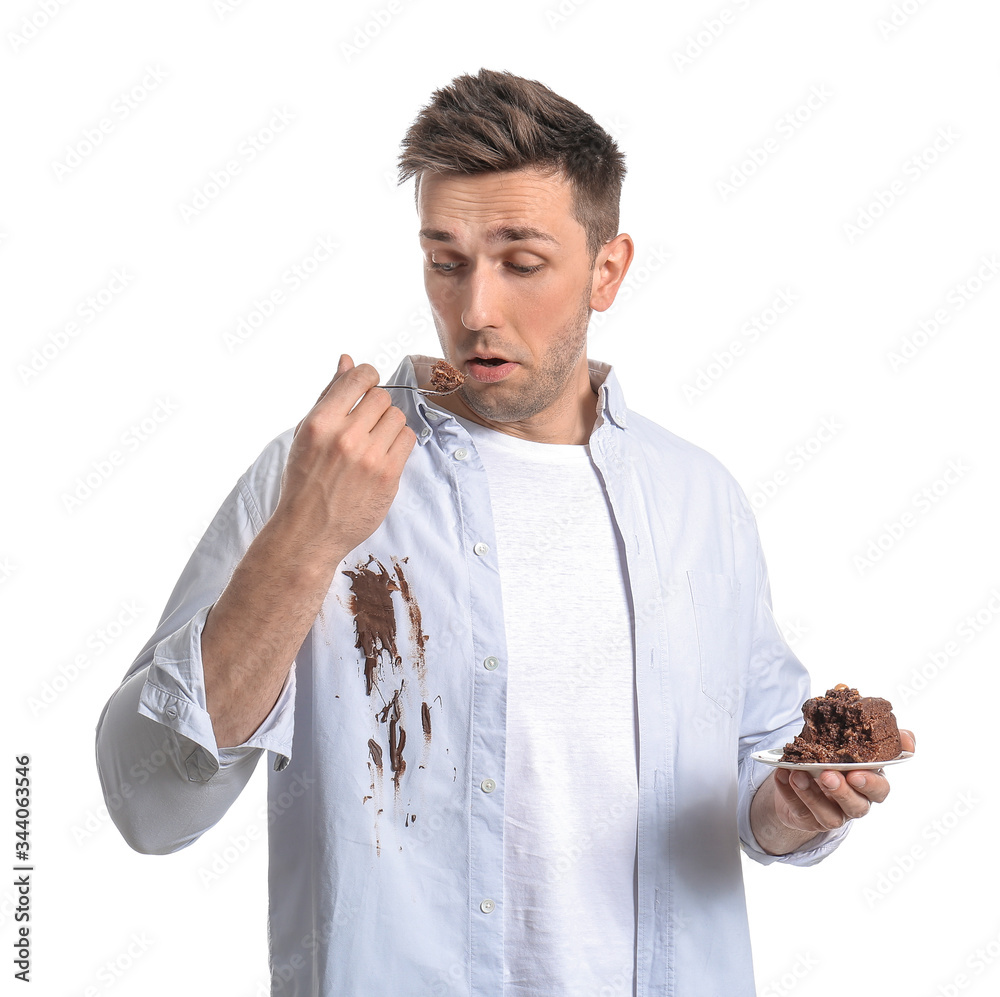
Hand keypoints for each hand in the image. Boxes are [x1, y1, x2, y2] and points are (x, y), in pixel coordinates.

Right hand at [274, 354, 415, 561]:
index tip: (367, 386)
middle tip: (365, 425)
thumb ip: (329, 395)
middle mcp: (345, 437)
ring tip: (372, 443)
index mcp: (320, 423)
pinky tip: (383, 456)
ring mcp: (369, 458)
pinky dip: (399, 444)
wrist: (309, 532)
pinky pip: (408, 440)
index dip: (368, 376)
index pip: (359, 378)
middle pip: (382, 397)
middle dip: (376, 407)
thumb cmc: (304, 480)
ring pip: (398, 417)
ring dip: (389, 426)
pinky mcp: (388, 476)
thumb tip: (347, 359)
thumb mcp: (306, 434)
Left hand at [772, 728, 915, 833]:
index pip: (880, 790)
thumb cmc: (836, 759)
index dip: (870, 784)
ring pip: (828, 815)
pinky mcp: (808, 819)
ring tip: (797, 774)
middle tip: (827, 775)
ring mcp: (832, 814)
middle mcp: (854, 803)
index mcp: (869, 784)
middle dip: (841, 792)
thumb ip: (881, 739)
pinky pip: (798, 810)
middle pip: (855, 806)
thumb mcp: (856, 745)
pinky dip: (788, 793)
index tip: (856, 773)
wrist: (807, 776)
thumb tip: (908, 737)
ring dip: (812, 795)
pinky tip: (781, 775)